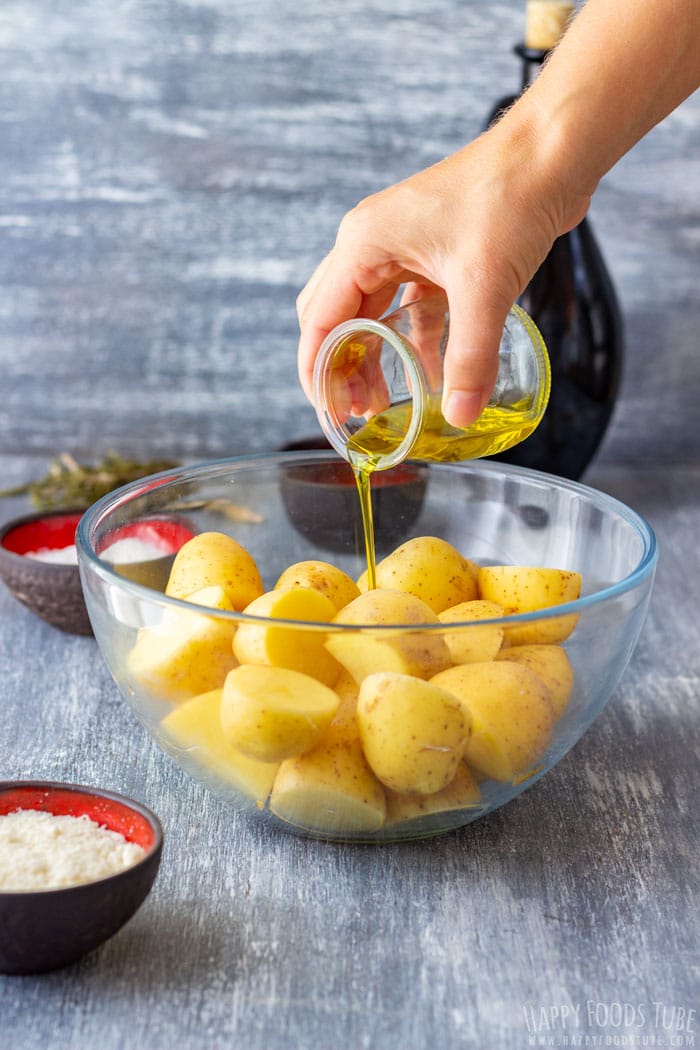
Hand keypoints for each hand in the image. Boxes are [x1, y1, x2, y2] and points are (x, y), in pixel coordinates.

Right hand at [297, 118, 589, 427]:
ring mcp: (401, 247)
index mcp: (363, 244)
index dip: (319, 372)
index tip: (332, 412)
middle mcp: (372, 244)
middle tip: (358, 411)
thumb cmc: (509, 196)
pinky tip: (430, 373)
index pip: (319, 320)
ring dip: (374, 356)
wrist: (552, 153)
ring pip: (370, 313)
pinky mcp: (432, 253)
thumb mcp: (485, 286)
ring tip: (386, 400)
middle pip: (335, 317)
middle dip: (341, 367)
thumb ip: (471, 357)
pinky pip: (408, 305)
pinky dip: (412, 340)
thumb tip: (460, 413)